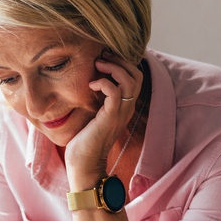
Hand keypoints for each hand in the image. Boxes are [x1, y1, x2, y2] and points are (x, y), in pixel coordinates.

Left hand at [65, 51, 143, 189]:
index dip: (123, 63)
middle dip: (120, 60)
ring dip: (113, 67)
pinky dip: (103, 82)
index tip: (104, 58)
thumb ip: (97, 99)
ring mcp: (120, 113)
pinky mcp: (110, 117)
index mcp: (124, 106)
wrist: (84, 163)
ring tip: (97, 65)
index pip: (135, 77)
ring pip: (130, 80)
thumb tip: (89, 81)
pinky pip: (114, 92)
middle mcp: (127, 108)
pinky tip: (91, 85)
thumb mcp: (93, 113)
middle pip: (137, 75)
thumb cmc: (84, 139)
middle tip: (101, 57)